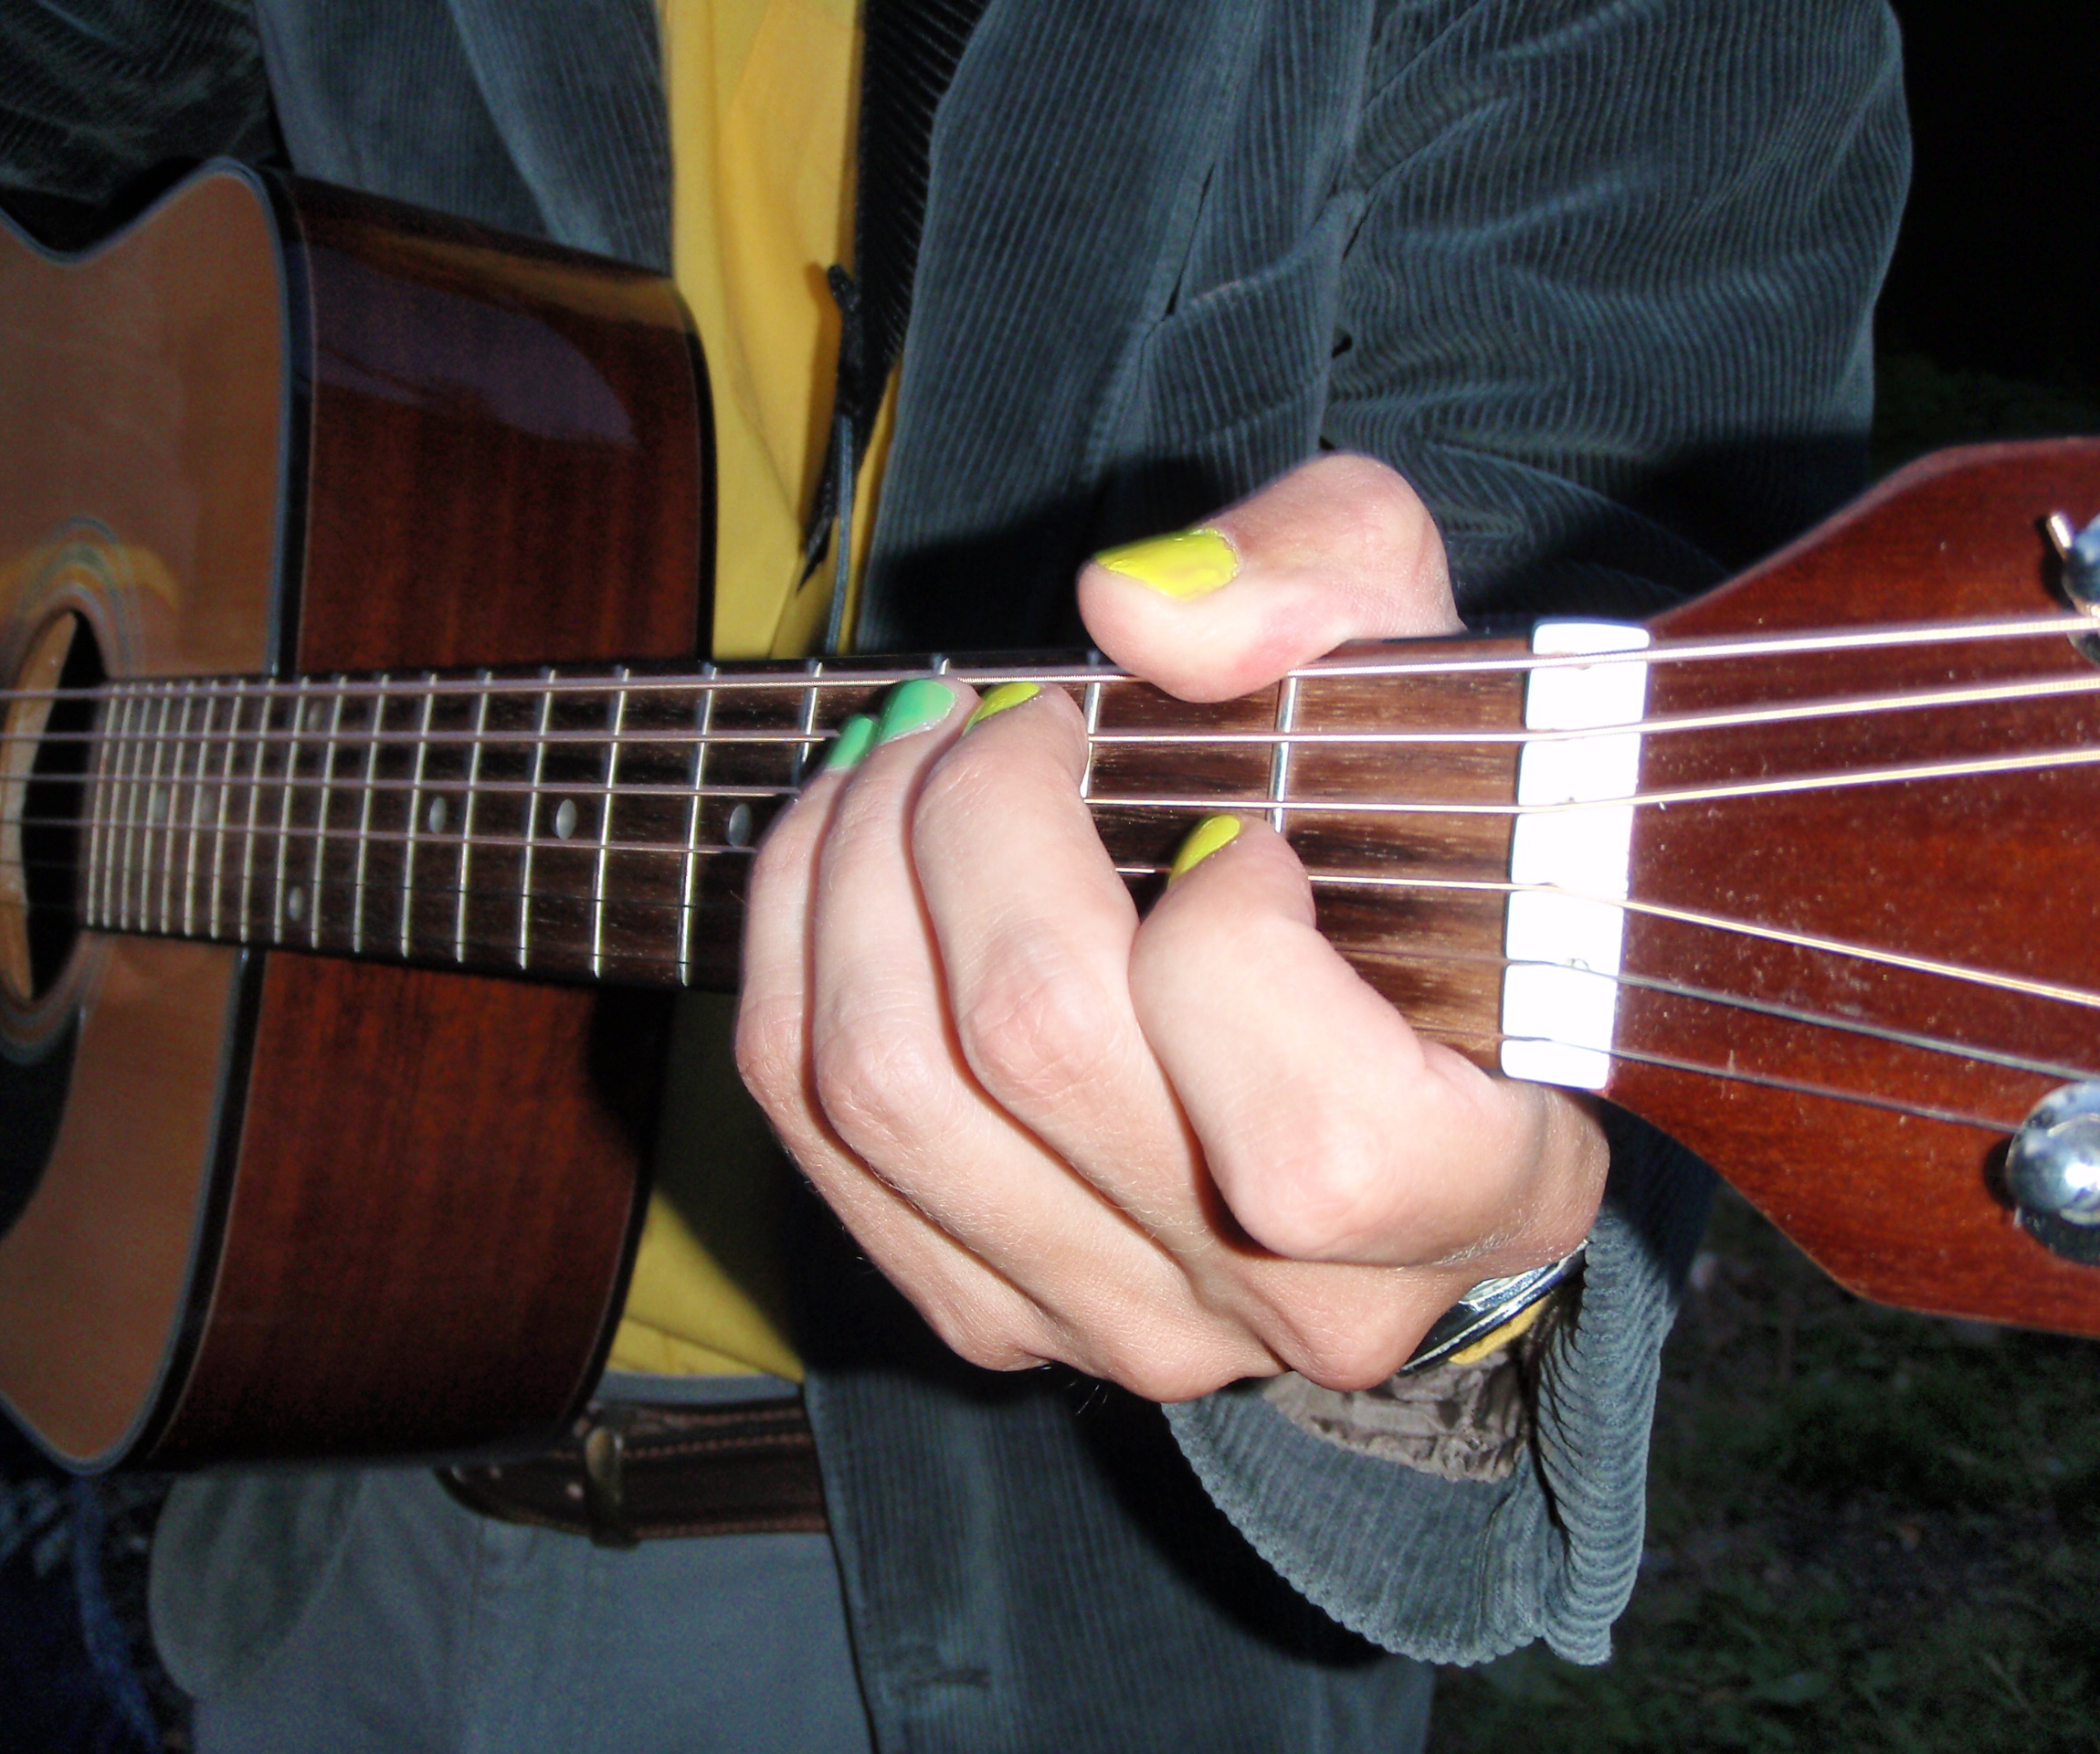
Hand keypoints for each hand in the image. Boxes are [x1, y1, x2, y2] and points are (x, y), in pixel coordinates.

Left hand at [737, 456, 1607, 1397]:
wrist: (1389, 1050)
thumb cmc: (1432, 848)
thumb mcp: (1433, 664)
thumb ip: (1327, 587)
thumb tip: (1128, 613)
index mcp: (1462, 1198)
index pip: (1308, 1141)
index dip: (1229, 940)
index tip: (1234, 829)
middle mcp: (1286, 1303)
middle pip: (1040, 1052)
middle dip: (973, 821)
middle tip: (997, 717)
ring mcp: (1118, 1320)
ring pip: (891, 1089)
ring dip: (851, 869)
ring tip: (903, 752)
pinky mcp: (988, 1303)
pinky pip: (815, 1125)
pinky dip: (794, 948)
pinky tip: (841, 843)